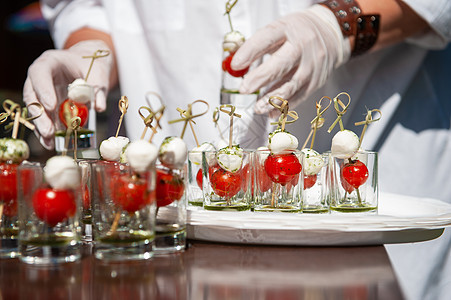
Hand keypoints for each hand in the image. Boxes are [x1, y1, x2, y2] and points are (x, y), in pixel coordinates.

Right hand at [23, 40, 113, 148]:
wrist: (88, 66)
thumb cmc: (92, 66)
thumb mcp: (98, 75)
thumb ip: (98, 89)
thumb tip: (99, 108)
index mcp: (50, 62)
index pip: (40, 73)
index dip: (43, 90)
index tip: (51, 106)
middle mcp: (40, 77)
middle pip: (32, 95)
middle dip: (40, 115)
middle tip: (49, 131)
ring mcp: (40, 91)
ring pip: (35, 109)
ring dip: (41, 127)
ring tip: (49, 142)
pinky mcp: (45, 105)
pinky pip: (44, 118)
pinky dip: (48, 131)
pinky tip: (51, 143)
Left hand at [231, 5, 350, 116]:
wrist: (330, 34)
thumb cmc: (296, 33)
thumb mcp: (277, 31)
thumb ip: (254, 47)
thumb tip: (234, 67)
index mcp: (288, 28)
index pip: (267, 38)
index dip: (250, 52)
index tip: (236, 65)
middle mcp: (303, 45)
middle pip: (281, 63)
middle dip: (261, 78)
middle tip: (244, 89)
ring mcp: (312, 64)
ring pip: (292, 84)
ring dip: (272, 98)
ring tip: (257, 107)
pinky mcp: (317, 80)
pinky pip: (300, 96)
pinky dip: (285, 106)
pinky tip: (271, 112)